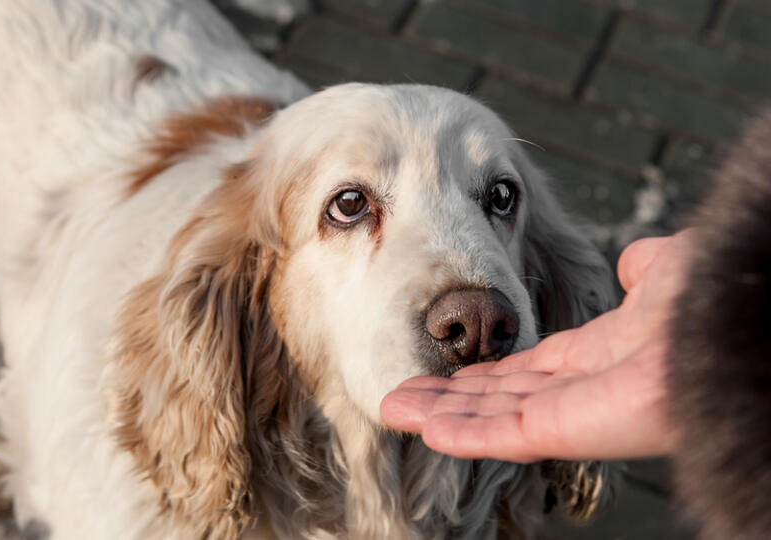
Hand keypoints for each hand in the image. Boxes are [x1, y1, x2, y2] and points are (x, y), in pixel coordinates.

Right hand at [381, 233, 692, 462]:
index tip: (449, 368)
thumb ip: (645, 269)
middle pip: (499, 400)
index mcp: (602, 357)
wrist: (736, 317)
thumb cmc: (716, 295)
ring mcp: (573, 414)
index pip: (528, 372)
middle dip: (448, 397)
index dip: (485, 372)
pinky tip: (421, 425)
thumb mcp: (671, 272)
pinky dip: (462, 433)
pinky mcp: (568, 429)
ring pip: (492, 420)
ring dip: (440, 414)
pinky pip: (505, 435)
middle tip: (400, 394)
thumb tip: (632, 260)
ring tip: (392, 407)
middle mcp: (582, 391)